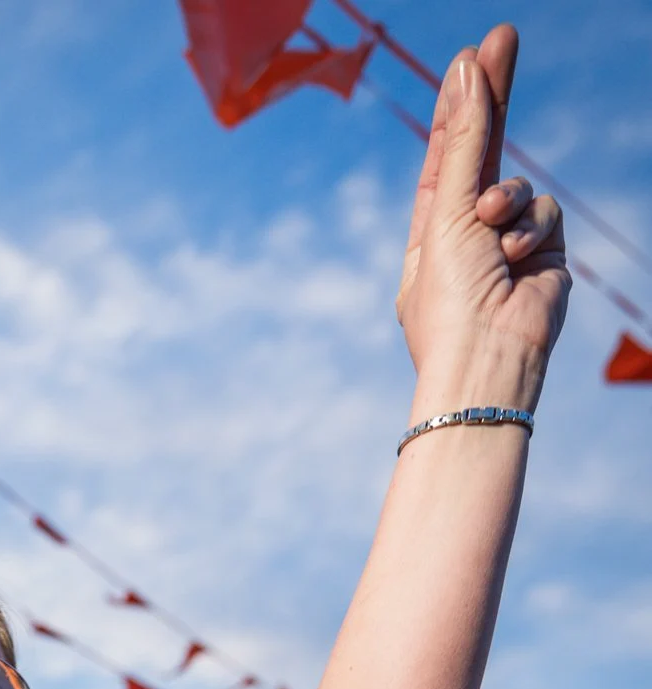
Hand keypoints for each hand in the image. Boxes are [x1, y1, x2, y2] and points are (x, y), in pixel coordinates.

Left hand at [397, 27, 568, 405]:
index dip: (457, 105)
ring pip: (521, 184)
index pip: (445, 153)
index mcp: (431, 228)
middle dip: (493, 97)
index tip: (468, 55)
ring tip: (491, 229)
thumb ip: (465, 142)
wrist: (487, 363)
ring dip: (508, 200)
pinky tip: (516, 259)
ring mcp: (508, 243)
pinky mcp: (544, 256)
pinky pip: (546, 213)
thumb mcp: (449, 212)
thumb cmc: (450, 300)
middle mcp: (469, 232)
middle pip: (485, 150)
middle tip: (503, 37)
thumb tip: (467, 69)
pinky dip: (533, 230)